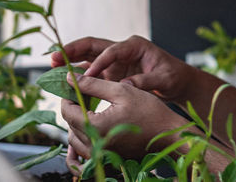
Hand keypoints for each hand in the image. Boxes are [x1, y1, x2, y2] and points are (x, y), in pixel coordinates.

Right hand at [50, 35, 194, 100]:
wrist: (178, 83)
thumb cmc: (174, 76)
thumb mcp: (164, 79)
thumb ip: (145, 82)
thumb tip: (125, 87)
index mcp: (134, 45)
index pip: (111, 51)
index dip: (98, 63)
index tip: (86, 76)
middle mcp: (121, 50)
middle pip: (92, 46)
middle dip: (73, 50)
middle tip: (54, 56)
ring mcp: (114, 61)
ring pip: (88, 58)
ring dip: (70, 61)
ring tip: (52, 65)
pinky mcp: (111, 72)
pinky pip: (91, 72)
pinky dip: (78, 76)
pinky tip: (65, 82)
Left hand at [59, 75, 186, 163]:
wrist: (168, 133)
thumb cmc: (149, 111)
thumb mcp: (121, 91)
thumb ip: (92, 84)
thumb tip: (70, 78)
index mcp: (97, 127)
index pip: (67, 110)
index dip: (67, 95)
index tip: (74, 85)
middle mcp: (95, 145)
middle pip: (70, 124)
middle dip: (73, 107)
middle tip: (83, 93)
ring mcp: (101, 154)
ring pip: (75, 138)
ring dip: (78, 122)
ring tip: (89, 107)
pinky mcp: (106, 158)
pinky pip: (85, 150)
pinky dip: (84, 137)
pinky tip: (93, 125)